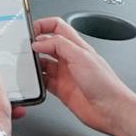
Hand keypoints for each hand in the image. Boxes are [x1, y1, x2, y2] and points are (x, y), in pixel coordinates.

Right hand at [31, 17, 135, 135]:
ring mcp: (65, 74)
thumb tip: (39, 42)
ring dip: (33, 62)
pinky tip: (32, 80)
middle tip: (22, 47)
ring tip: (25, 64)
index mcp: (77, 46)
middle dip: (34, 43)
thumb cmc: (105, 84)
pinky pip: (43, 81)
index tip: (30, 31)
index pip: (57, 27)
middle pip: (47, 44)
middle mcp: (70, 58)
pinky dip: (35, 80)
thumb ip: (59, 45)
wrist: (112, 110)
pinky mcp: (61, 89)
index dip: (43, 25)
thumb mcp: (81, 56)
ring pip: (42, 63)